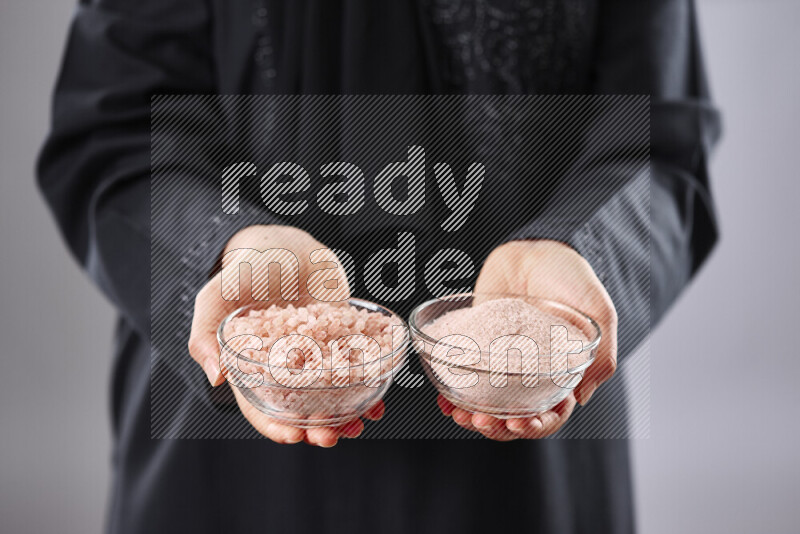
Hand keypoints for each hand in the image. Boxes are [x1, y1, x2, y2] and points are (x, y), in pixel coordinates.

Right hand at [187, 224, 381, 446]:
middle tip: (331, 436)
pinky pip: (356, 364)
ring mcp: (317, 351)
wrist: (283, 240)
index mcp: (254, 364)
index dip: (275, 426)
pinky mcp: (342, 335)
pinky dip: (367, 383)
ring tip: (361, 422)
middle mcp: (287, 364)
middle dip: (316, 428)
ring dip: (346, 414)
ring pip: (332, 393)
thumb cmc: (244, 269)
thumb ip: (205, 336)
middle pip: (301, 407)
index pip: (260, 406)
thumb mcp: (215, 298)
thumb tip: (217, 377)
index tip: (292, 436)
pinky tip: (380, 395)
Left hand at [437, 240, 617, 439]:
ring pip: (489, 401)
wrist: (536, 245)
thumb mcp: (597, 312)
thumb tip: (581, 397)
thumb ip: (601, 355)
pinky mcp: (480, 344)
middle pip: (516, 415)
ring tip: (459, 413)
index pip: (552, 414)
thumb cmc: (571, 276)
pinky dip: (455, 389)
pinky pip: (467, 373)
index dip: (536, 427)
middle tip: (481, 421)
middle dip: (498, 427)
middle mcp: (533, 371)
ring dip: (474, 415)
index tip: (518, 423)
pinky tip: (444, 396)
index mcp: (564, 372)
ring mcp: (505, 359)